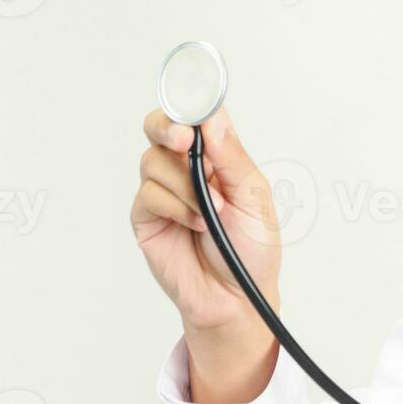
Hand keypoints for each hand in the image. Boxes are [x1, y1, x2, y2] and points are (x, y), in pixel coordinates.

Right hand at [131, 106, 281, 401]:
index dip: (190, 106)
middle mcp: (187, 168)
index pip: (197, 118)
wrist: (236, 297)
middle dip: (166, 127)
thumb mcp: (254, 198)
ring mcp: (164, 191)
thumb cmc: (252, 250)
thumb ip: (232, 157)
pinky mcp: (147, 216)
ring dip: (184, 186)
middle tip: (182, 140)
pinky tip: (195, 226)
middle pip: (160, 127)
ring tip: (209, 215)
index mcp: (217, 157)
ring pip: (153, 161)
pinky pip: (149, 195)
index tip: (194, 108)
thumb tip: (213, 118)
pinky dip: (175, 208)